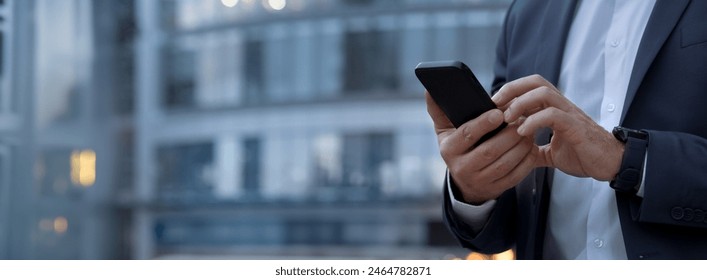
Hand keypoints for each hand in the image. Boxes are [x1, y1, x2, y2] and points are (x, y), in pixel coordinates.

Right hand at [426, 92, 538, 203]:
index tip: (499, 112)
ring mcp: (479, 180)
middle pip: (490, 150)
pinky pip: (515, 176)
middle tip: (523, 120)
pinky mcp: (495, 189)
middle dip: (509, 134)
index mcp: (449, 149)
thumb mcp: (445, 130)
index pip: (466, 134)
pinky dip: (526, 161)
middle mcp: (462, 167)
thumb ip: (439, 109)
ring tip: (529, 131)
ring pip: (505, 163)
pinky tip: (531, 148)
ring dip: (521, 146)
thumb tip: (430, 89)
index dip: (483, 123)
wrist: (465, 182)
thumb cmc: (458, 146)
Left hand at [493, 74, 623, 180]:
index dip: (511, 92)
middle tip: (494, 105)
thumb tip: (516, 152)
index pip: (531, 87)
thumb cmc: (584, 155)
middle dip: (512, 89)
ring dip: (520, 103)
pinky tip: (522, 132)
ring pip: (543, 93)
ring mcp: (570, 114)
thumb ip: (535, 148)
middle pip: (535, 82)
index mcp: (556, 109)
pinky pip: (553, 115)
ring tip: (507, 119)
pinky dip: (534, 121)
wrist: (611, 165)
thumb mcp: (552, 152)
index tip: (492, 106)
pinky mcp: (576, 127)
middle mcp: (562, 106)